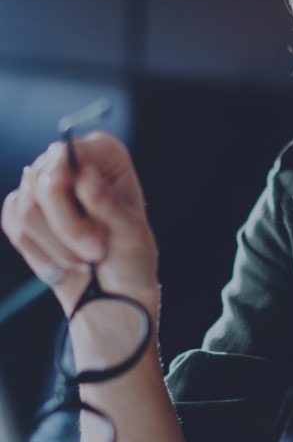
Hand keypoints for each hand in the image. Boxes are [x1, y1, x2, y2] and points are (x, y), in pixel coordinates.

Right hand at [1, 132, 158, 317]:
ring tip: (84, 260)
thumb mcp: (130, 233)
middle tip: (94, 253)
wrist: (113, 289)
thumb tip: (84, 175)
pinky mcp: (24, 208)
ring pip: (26, 209)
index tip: (87, 226)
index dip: (66, 189)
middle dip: (67, 229)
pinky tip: (62, 264)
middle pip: (42, 185)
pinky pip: (14, 224)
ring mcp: (43, 183)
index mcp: (104, 153)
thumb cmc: (130, 256)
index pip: (65, 154)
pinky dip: (38, 252)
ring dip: (56, 245)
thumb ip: (108, 204)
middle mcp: (70, 160)